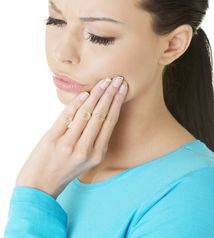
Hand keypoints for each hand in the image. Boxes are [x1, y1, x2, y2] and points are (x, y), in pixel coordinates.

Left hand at [15, 76, 127, 198]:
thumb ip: (94, 138)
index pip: (110, 122)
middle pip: (101, 115)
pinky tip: (85, 93)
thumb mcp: (86, 159)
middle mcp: (85, 150)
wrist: (39, 186)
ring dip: (97, 94)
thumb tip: (99, 109)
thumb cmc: (64, 169)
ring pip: (86, 113)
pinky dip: (77, 103)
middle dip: (111, 94)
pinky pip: (67, 116)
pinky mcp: (53, 140)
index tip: (123, 88)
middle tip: (117, 78)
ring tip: (104, 81)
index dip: (117, 103)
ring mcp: (68, 145)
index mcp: (97, 154)